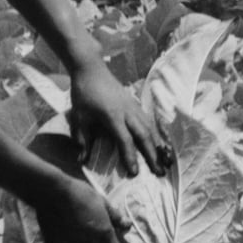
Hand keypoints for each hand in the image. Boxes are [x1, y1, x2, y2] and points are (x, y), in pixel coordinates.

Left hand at [69, 61, 173, 176]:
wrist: (91, 69)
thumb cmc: (83, 93)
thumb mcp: (78, 117)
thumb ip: (82, 139)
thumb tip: (81, 160)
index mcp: (112, 116)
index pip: (125, 140)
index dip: (130, 157)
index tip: (135, 173)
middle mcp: (127, 112)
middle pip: (144, 136)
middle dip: (152, 155)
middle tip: (159, 173)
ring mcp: (133, 106)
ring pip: (149, 128)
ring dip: (157, 146)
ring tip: (164, 162)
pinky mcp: (135, 103)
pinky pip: (148, 121)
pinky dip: (154, 134)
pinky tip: (158, 145)